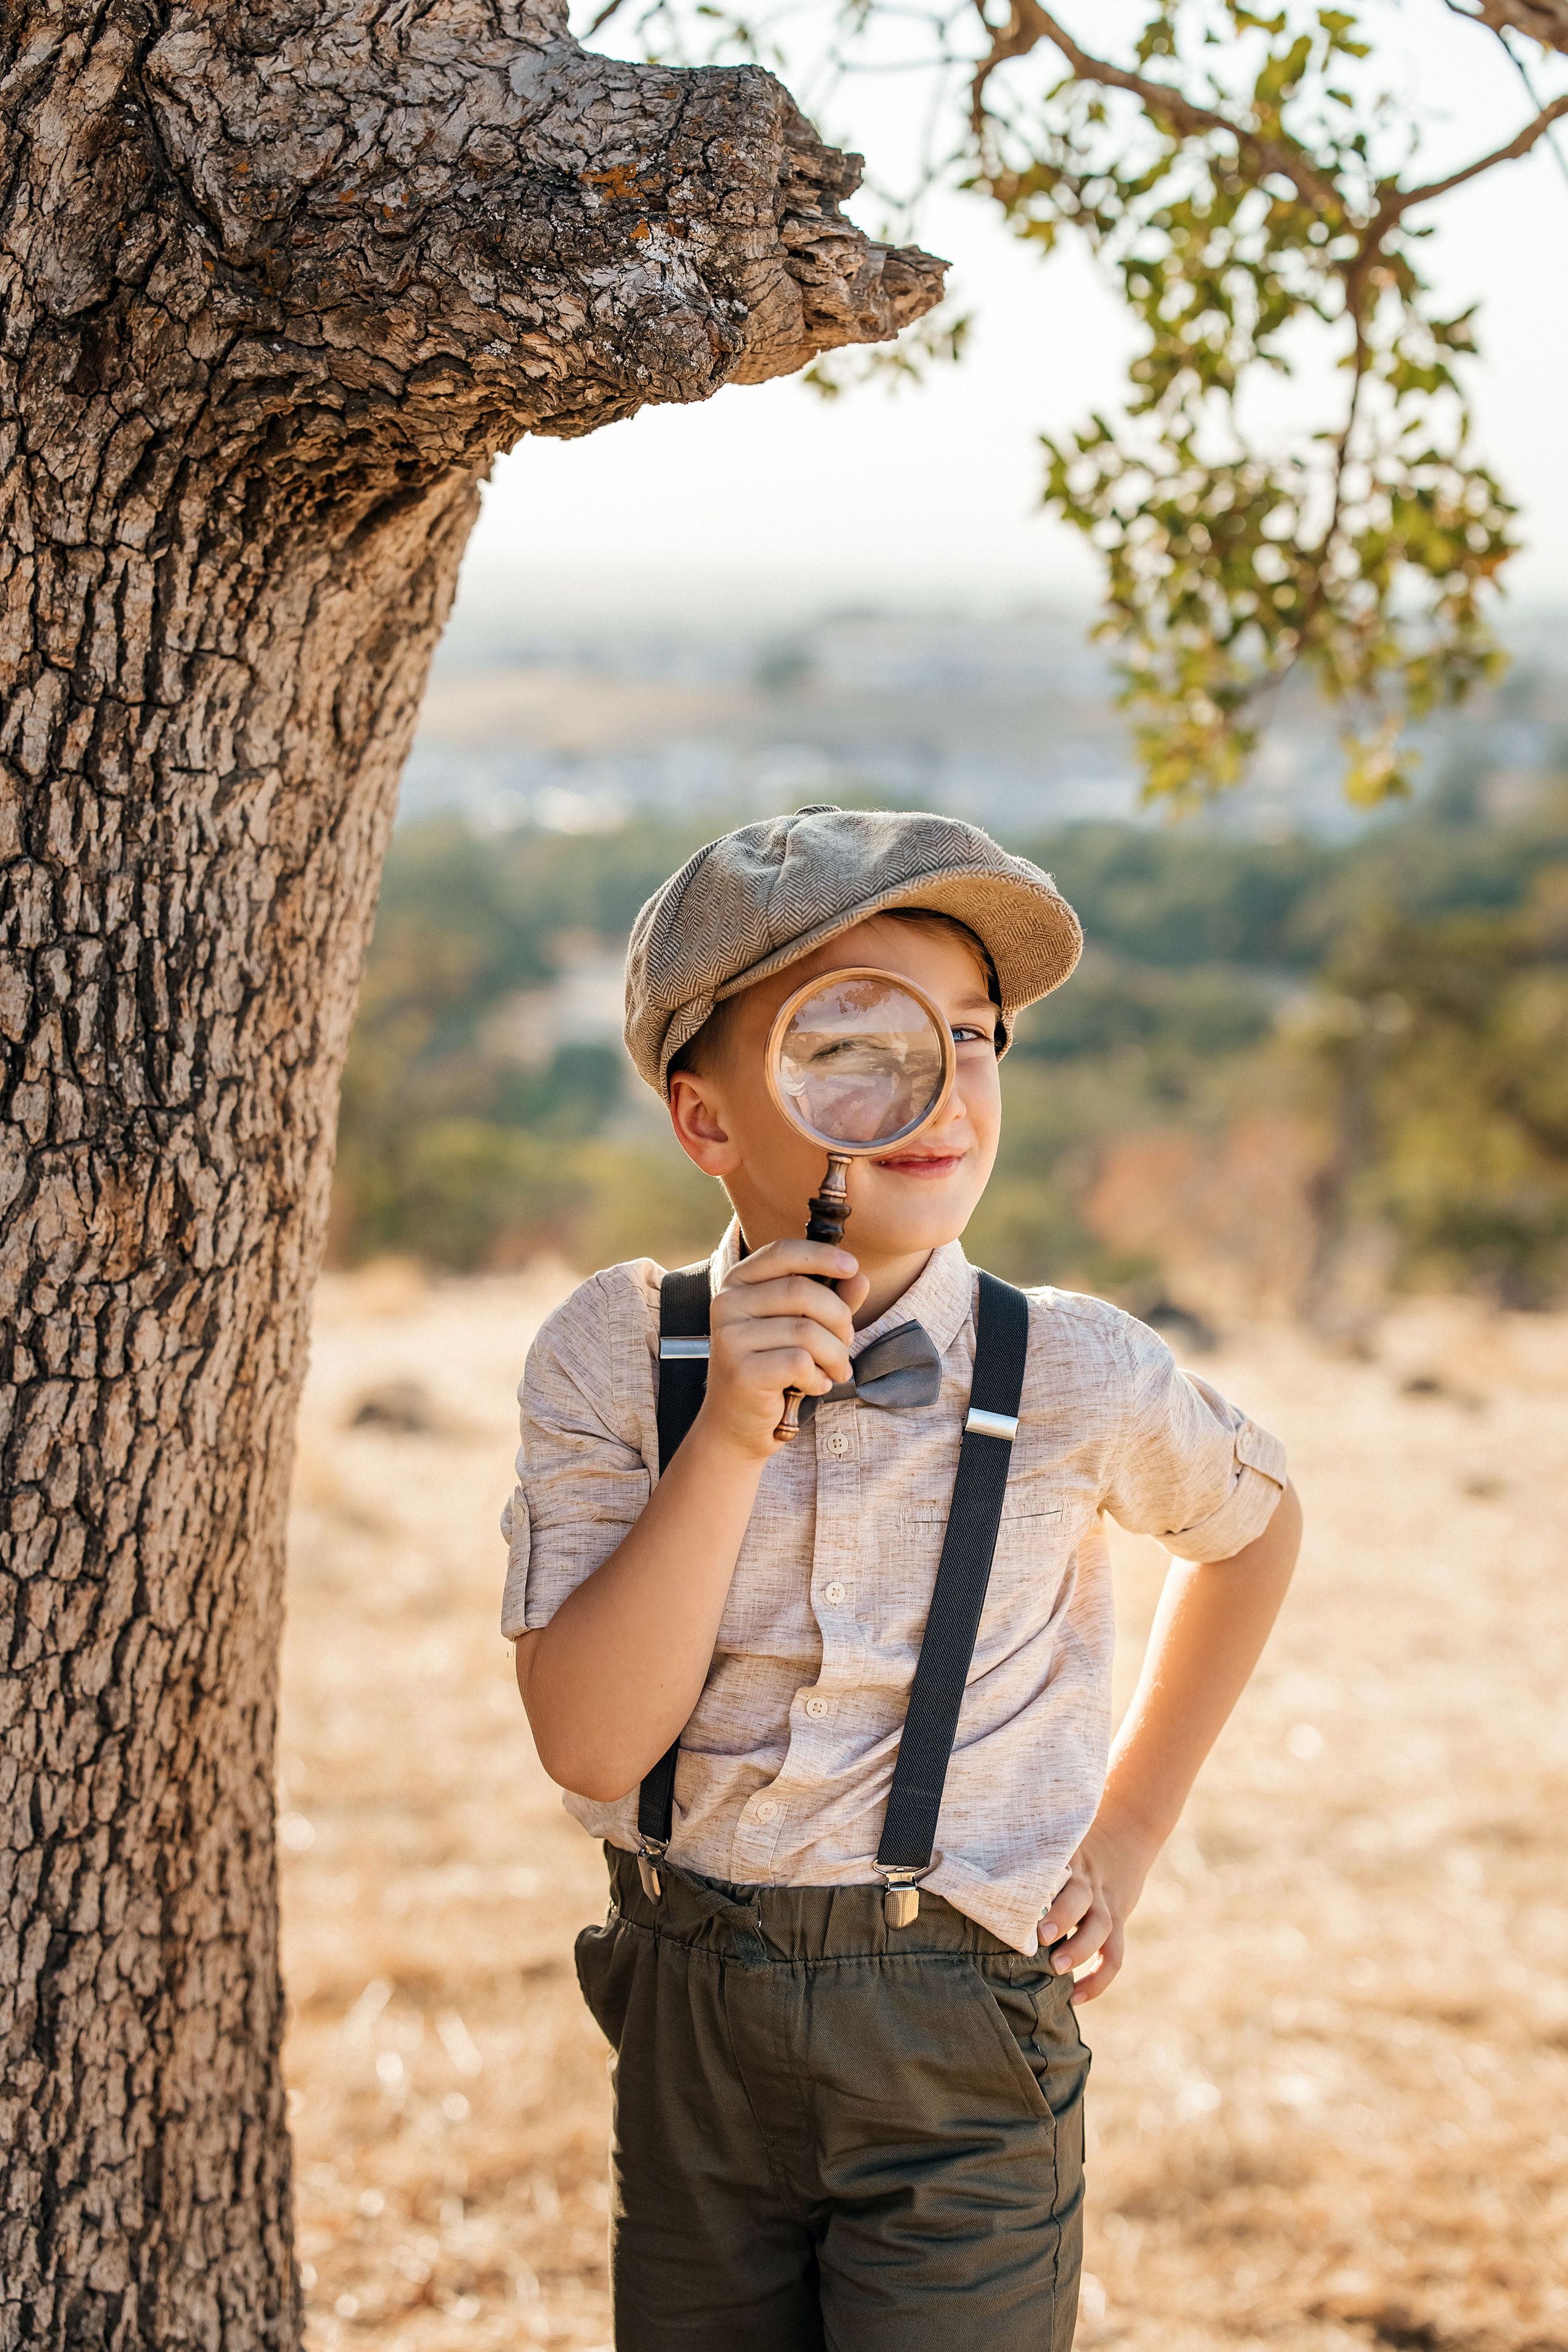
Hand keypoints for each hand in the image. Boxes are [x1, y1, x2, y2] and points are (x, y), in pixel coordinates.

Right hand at [699, 1240, 870, 1460]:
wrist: (736, 1425)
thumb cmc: (772, 1370)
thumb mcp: (802, 1329)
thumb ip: (830, 1300)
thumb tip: (859, 1277)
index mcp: (738, 1284)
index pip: (782, 1253)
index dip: (821, 1255)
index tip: (852, 1267)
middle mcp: (727, 1304)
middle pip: (803, 1291)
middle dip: (839, 1319)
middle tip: (846, 1343)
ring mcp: (730, 1337)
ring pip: (807, 1331)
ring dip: (835, 1355)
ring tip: (834, 1370)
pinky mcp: (741, 1371)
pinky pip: (799, 1362)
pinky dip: (818, 1377)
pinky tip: (813, 1386)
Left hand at [1038, 1809, 1161, 2004]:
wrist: (1127, 1833)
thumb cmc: (1077, 1845)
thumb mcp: (1058, 1842)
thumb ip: (1030, 1856)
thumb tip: (981, 1871)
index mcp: (1069, 1859)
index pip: (1055, 1870)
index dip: (1041, 1887)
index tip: (1020, 1904)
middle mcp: (1088, 1881)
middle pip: (1080, 1896)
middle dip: (1061, 1917)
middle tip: (1041, 1937)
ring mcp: (1106, 1903)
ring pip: (1101, 1927)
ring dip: (1080, 1949)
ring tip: (1057, 1968)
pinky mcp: (1118, 1922)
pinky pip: (1114, 1954)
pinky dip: (1098, 1979)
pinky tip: (1076, 1997)